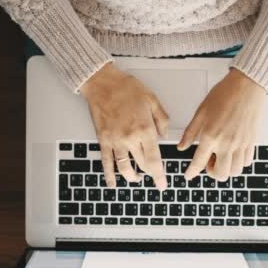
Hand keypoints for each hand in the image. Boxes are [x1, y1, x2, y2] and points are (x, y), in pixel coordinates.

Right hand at [81, 63, 168, 189]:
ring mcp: (115, 141)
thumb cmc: (126, 88)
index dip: (159, 175)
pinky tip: (112, 183)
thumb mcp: (152, 99)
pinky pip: (106, 161)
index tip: (162, 184)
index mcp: (145, 129)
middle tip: (154, 178)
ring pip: (124, 167)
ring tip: (136, 179)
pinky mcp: (103, 139)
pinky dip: (109, 175)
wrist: (103, 83)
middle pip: (141, 165)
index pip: (154, 159)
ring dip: (131, 177)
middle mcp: (130, 138)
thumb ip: (162, 119)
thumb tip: (165, 135)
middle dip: (149, 174)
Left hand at [178, 69, 265, 180]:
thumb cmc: (224, 95)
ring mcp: (240, 144)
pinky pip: (246, 162)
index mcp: (210, 137)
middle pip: (220, 174)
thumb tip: (182, 147)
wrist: (246, 87)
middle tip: (208, 162)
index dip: (191, 172)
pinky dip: (239, 162)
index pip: (198, 163)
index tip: (189, 175)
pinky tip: (233, 153)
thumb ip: (190, 133)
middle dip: (211, 173)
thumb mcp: (200, 113)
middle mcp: (226, 144)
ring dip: (226, 169)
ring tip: (221, 157)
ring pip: (235, 171)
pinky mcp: (251, 142)